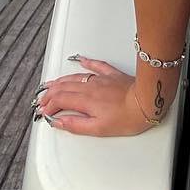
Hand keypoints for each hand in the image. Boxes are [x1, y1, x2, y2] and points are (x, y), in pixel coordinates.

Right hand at [33, 56, 157, 135]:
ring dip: (60, 81)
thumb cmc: (127, 117)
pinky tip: (79, 60)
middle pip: (63, 87)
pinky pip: (95, 65)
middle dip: (50, 94)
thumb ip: (76, 125)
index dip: (49, 106)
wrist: (147, 102)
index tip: (45, 112)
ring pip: (74, 77)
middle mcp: (90, 87)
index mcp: (85, 100)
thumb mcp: (99, 129)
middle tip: (42, 100)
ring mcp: (100, 79)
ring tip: (51, 84)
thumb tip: (59, 122)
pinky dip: (85, 62)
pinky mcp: (112, 75)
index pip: (60, 100)